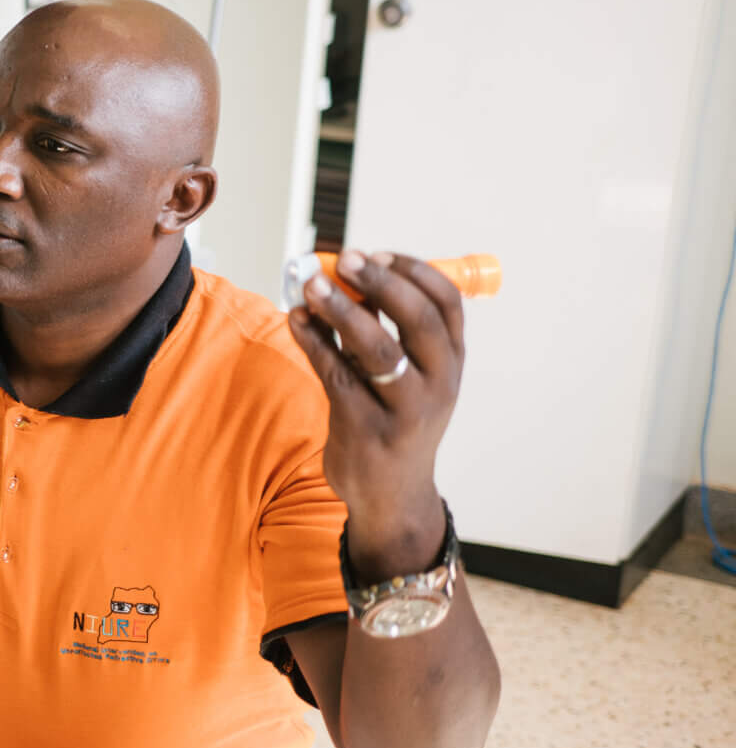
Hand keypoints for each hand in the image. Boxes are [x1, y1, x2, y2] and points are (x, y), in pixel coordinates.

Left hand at [287, 249, 461, 576]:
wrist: (392, 496)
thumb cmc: (395, 421)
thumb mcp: (410, 378)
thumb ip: (387, 331)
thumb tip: (348, 275)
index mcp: (451, 364)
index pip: (448, 305)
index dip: (415, 272)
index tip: (379, 252)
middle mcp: (438, 385)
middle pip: (418, 321)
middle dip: (380, 283)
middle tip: (344, 258)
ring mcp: (404, 410)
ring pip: (377, 349)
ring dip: (341, 310)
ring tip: (310, 285)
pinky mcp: (366, 430)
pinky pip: (336, 375)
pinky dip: (314, 342)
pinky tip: (296, 320)